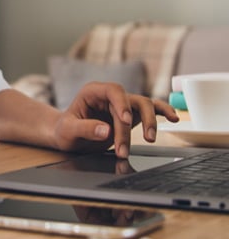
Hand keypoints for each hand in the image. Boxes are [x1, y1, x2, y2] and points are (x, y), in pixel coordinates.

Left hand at [52, 81, 179, 157]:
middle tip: (124, 148)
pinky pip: (150, 111)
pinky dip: (162, 113)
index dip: (122, 103)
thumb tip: (106, 130)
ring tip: (150, 139)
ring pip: (144, 106)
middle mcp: (110, 96)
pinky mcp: (131, 115)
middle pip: (132, 101)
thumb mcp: (68, 131)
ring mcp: (122, 105)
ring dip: (150, 123)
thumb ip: (85, 129)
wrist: (66, 136)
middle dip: (131, 125)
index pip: (113, 90)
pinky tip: (173, 118)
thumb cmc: (64, 130)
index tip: (124, 119)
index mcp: (93, 92)